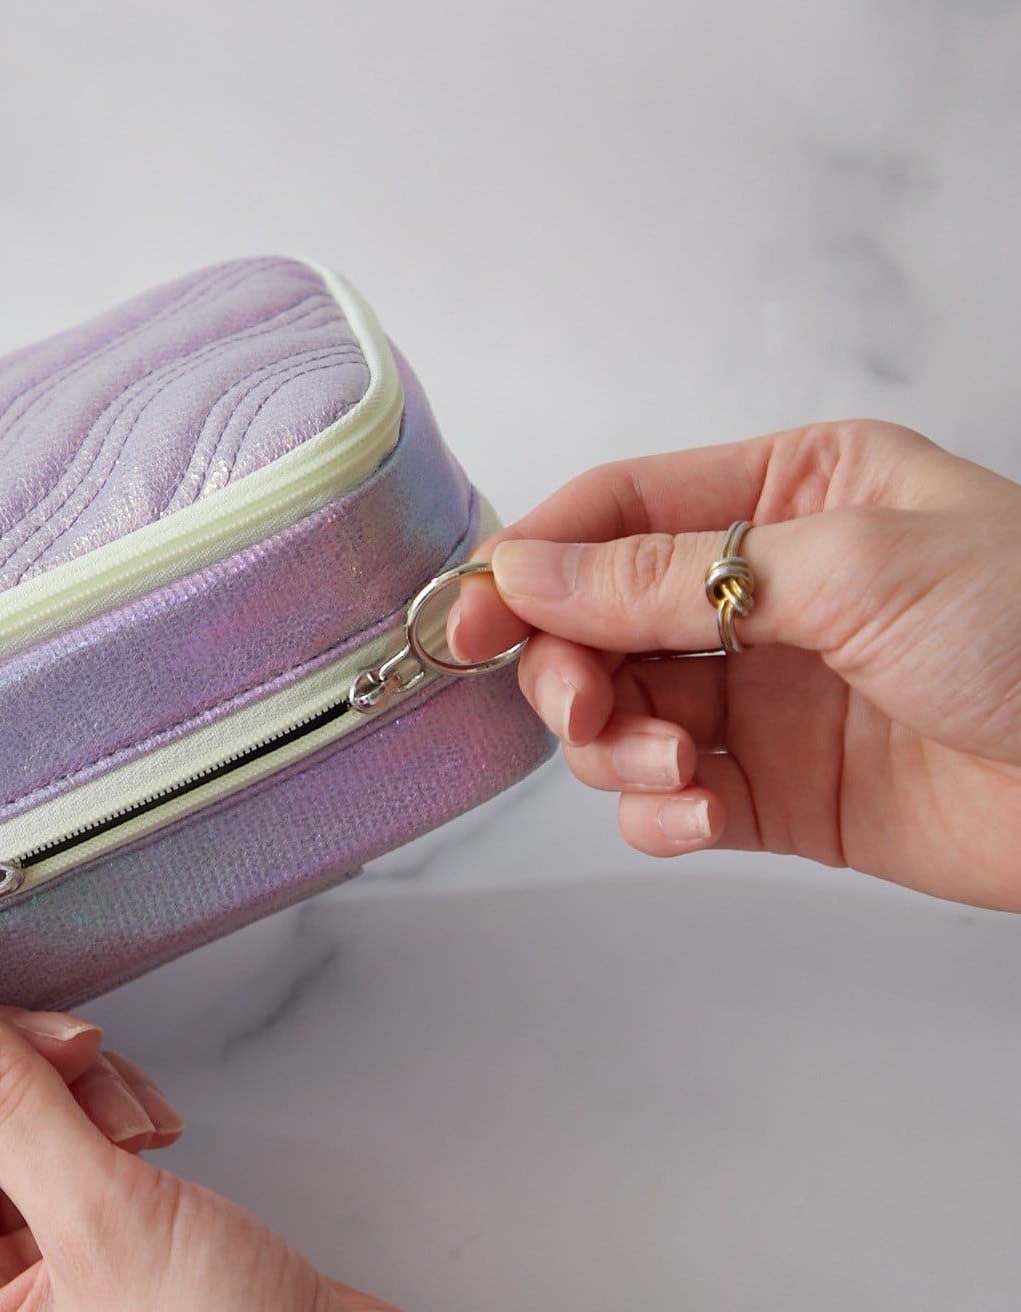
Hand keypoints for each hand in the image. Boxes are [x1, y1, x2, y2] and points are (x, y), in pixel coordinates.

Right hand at [450, 420, 1020, 910]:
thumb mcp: (845, 567)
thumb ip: (667, 575)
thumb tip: (529, 567)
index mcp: (788, 495)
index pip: (617, 512)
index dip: (531, 562)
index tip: (468, 617)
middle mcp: (764, 592)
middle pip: (598, 622)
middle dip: (571, 668)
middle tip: (584, 707)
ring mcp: (767, 696)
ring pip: (621, 715)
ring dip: (617, 748)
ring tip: (679, 771)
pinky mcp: (779, 792)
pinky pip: (668, 799)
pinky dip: (657, 814)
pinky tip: (696, 816)